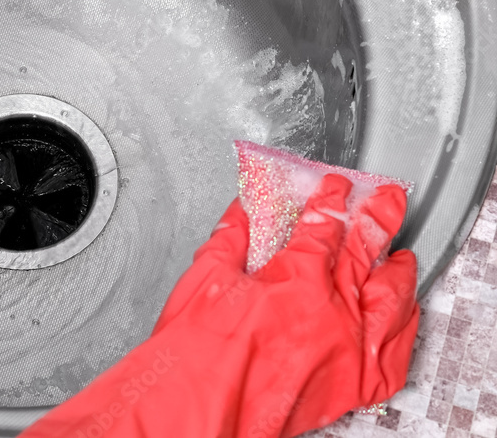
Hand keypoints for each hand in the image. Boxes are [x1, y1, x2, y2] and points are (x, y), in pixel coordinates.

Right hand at [20, 174, 418, 437]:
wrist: (197, 412)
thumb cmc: (196, 355)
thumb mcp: (205, 278)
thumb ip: (230, 238)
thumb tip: (242, 212)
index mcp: (296, 280)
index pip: (325, 225)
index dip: (332, 200)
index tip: (334, 188)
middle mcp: (332, 313)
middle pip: (367, 251)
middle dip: (378, 218)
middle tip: (386, 200)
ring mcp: (347, 350)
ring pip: (391, 300)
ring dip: (397, 272)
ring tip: (400, 257)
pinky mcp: (351, 386)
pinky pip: (393, 356)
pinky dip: (401, 331)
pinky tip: (400, 316)